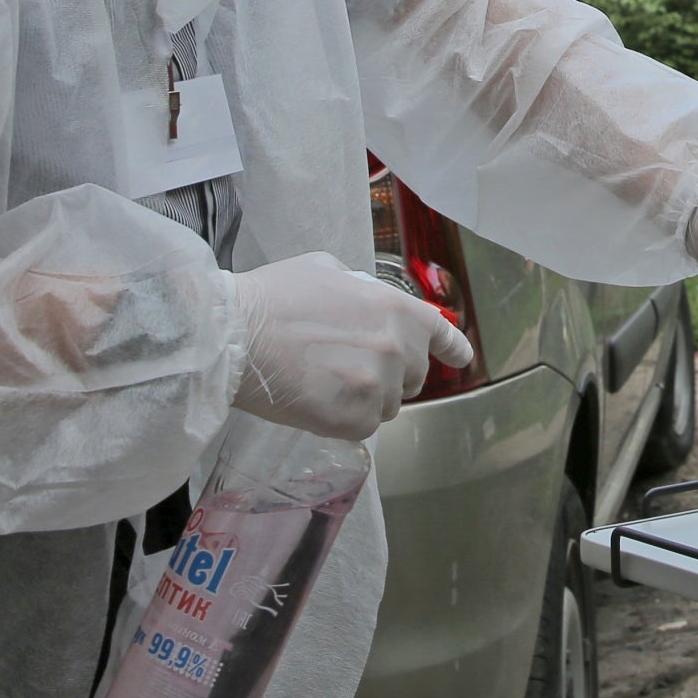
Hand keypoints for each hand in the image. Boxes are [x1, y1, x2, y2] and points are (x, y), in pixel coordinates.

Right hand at [229, 252, 472, 439]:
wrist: (236, 337)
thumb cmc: (274, 298)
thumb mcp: (325, 271)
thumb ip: (359, 291)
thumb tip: (363, 301)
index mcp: (396, 309)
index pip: (440, 334)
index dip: (450, 348)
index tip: (461, 358)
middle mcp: (398, 349)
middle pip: (414, 375)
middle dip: (391, 372)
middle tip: (350, 367)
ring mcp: (379, 388)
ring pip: (387, 404)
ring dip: (365, 398)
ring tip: (324, 381)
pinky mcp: (355, 421)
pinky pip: (362, 426)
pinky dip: (343, 418)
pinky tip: (315, 399)